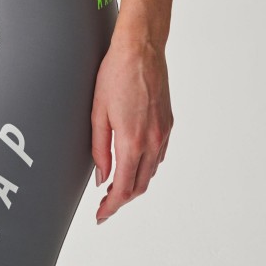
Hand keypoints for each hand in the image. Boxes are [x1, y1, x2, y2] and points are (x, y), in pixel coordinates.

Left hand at [90, 36, 173, 223]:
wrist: (140, 50)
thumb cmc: (115, 75)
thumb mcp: (98, 113)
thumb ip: (99, 149)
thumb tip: (102, 177)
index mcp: (132, 141)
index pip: (123, 187)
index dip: (111, 206)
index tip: (101, 215)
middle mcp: (152, 141)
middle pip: (139, 185)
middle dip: (122, 200)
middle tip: (104, 205)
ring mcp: (163, 133)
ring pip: (150, 173)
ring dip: (134, 185)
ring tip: (114, 188)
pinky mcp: (167, 124)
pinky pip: (158, 156)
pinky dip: (145, 168)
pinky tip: (132, 165)